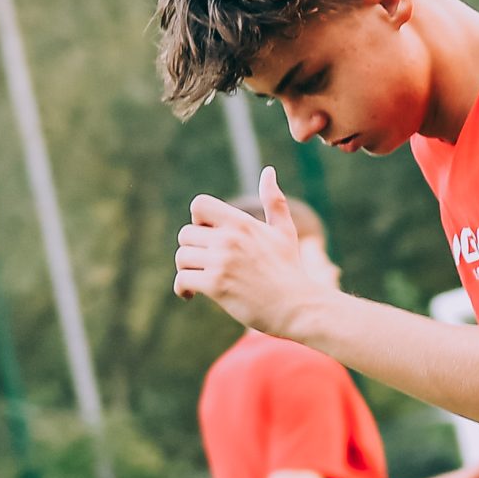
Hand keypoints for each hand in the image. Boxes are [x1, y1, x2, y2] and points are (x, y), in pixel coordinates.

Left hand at [174, 167, 311, 332]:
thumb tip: (268, 171)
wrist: (297, 307)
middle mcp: (229, 239)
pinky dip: (181, 289)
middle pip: (185, 234)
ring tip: (198, 280)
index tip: (207, 236)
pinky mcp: (216, 286)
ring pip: (181, 257)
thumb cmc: (290, 270)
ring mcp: (222, 262)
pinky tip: (190, 295)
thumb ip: (274, 201)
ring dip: (186, 270)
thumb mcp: (284, 231)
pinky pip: (182, 280)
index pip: (199, 205)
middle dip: (191, 250)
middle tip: (203, 264)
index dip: (197, 220)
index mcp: (242, 223)